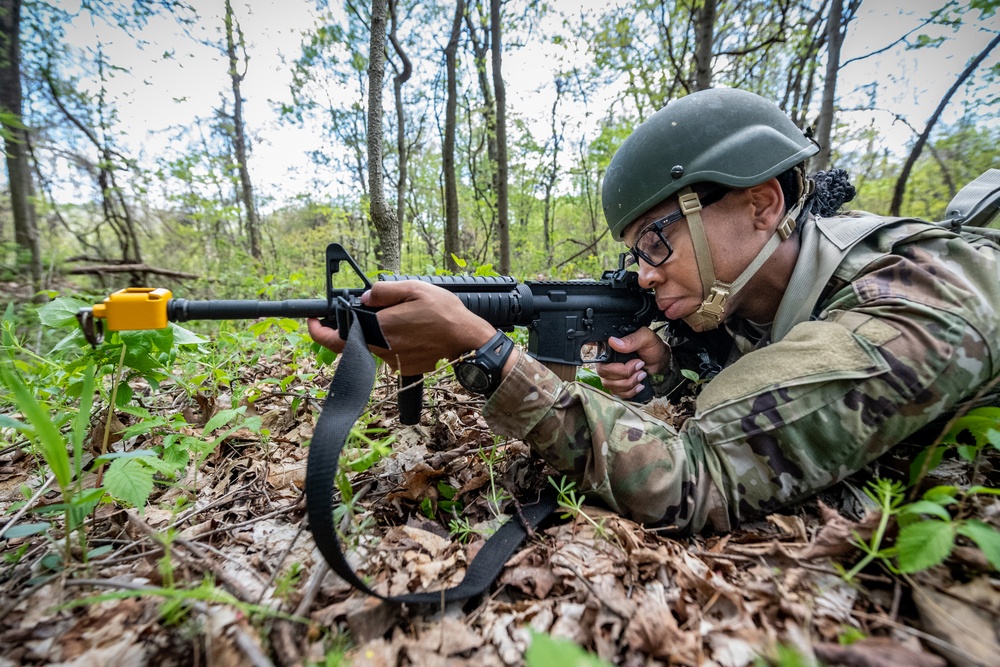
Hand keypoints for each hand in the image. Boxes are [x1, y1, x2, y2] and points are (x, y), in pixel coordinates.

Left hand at [308, 280, 496, 374]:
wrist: (468, 340)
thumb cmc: (445, 313)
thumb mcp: (415, 288)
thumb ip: (385, 291)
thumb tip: (365, 296)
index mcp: (380, 329)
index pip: (337, 337)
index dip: (318, 331)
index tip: (311, 322)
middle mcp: (383, 349)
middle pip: (353, 341)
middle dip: (353, 326)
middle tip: (363, 311)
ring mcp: (393, 362)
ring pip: (373, 345)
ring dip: (378, 332)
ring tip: (404, 317)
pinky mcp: (404, 368)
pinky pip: (389, 353)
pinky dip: (394, 341)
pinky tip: (413, 331)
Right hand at [595, 327, 670, 398]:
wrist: (660, 361)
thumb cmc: (652, 347)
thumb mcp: (645, 338)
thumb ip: (631, 340)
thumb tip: (613, 342)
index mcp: (610, 346)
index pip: (597, 354)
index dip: (603, 359)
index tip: (621, 362)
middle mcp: (606, 360)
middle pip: (603, 372)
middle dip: (624, 373)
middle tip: (639, 366)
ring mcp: (609, 374)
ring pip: (609, 384)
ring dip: (629, 382)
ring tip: (642, 374)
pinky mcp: (616, 385)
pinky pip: (616, 393)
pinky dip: (629, 391)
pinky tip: (639, 385)